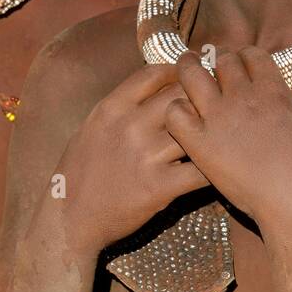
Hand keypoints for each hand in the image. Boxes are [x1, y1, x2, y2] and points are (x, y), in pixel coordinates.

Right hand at [55, 63, 209, 252]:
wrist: (70, 219)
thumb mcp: (92, 127)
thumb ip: (123, 105)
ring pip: (195, 129)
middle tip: (214, 105)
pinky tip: (217, 167)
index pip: (155, 73)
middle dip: (200, 98)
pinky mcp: (160, 187)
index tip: (190, 78)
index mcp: (111, 108)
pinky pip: (200, 171)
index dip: (178, 72)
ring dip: (209, 132)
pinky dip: (212, 168)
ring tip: (221, 135)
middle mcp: (130, 126)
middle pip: (181, 95)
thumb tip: (156, 85)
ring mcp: (146, 156)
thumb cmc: (81, 172)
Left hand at [165, 47, 291, 229]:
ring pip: (191, 75)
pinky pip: (175, 112)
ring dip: (188, 72)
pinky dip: (175, 109)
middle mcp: (244, 97)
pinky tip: (183, 117)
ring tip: (185, 74)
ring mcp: (219, 118)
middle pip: (221, 61)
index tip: (240, 67)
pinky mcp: (200, 144)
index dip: (244, 58)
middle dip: (217, 63)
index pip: (250, 54)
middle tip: (210, 71)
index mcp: (273, 89)